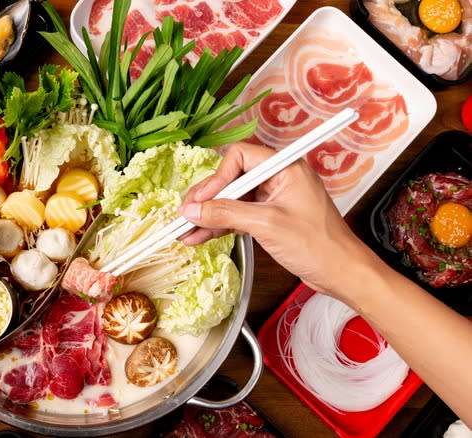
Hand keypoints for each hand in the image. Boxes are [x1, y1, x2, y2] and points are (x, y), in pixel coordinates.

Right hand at [177, 142, 377, 296]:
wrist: (342, 273)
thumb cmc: (318, 245)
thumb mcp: (266, 225)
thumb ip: (227, 214)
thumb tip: (194, 211)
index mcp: (285, 168)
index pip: (240, 157)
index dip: (217, 178)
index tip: (201, 201)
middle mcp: (278, 178)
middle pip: (232, 179)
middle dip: (207, 199)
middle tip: (185, 215)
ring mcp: (274, 198)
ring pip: (232, 200)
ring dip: (209, 216)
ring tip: (185, 232)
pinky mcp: (270, 217)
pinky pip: (238, 216)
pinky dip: (220, 226)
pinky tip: (200, 237)